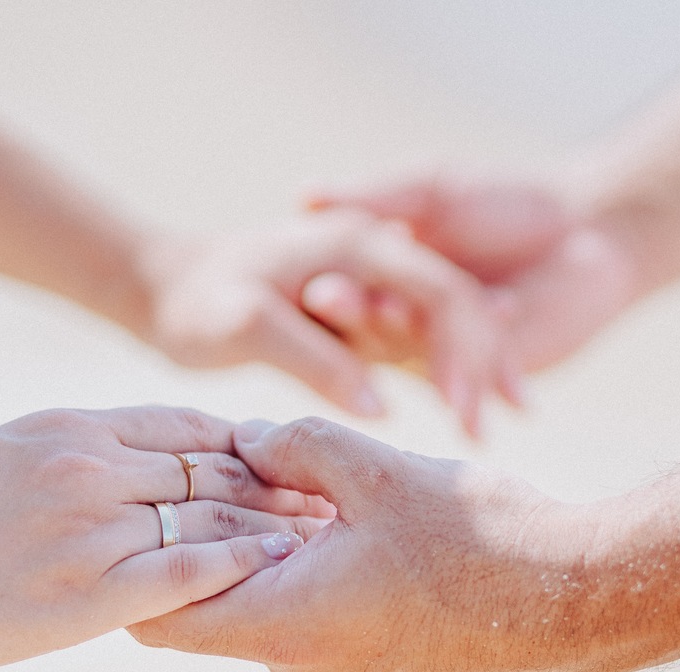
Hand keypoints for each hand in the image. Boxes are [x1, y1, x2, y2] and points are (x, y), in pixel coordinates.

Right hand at [0, 407, 329, 671]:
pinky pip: (185, 569)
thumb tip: (126, 471)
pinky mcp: (81, 588)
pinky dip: (240, 565)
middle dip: (280, 481)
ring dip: (277, 522)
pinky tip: (279, 568)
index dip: (247, 445)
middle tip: (332, 495)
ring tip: (326, 533)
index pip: (187, 427)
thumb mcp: (2, 456)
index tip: (287, 460)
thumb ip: (71, 457)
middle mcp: (90, 461)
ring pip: (214, 513)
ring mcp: (89, 521)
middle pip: (216, 466)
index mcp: (71, 426)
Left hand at [129, 416, 602, 671]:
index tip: (156, 501)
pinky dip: (302, 561)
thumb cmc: (482, 537)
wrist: (577, 596)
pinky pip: (305, 609)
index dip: (142, 558)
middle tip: (233, 462)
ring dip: (263, 540)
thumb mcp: (374, 467)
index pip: (157, 617)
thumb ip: (291, 443)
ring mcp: (333, 668)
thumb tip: (244, 441)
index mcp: (286, 626)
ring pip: (261, 599)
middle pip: (209, 600)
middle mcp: (298, 663)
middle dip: (212, 530)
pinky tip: (334, 508)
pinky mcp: (365, 659)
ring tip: (294, 476)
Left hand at [136, 210, 500, 436]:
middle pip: (458, 304)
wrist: (165, 287)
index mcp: (357, 244)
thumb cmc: (196, 303)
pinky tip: (476, 408)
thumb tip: (380, 409)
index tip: (476, 414)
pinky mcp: (365, 307)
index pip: (440, 292)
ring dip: (482, 364)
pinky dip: (454, 366)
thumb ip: (314, 360)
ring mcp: (373, 277)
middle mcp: (376, 252)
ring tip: (514, 416)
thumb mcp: (246, 328)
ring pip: (448, 319)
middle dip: (490, 359)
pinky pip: (424, 334)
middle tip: (513, 419)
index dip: (467, 350)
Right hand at [306, 174, 640, 381]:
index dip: (338, 294)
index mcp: (381, 274)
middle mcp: (401, 316)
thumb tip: (306, 194)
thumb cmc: (506, 199)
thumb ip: (378, 195)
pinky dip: (474, 403)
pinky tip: (475, 422)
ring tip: (412, 365)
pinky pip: (470, 393)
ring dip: (423, 366)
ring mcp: (438, 350)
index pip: (348, 288)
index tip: (318, 293)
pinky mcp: (481, 377)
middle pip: (376, 330)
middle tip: (360, 327)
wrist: (590, 231)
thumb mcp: (434, 187)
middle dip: (368, 331)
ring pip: (423, 362)